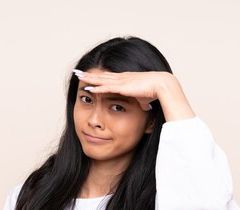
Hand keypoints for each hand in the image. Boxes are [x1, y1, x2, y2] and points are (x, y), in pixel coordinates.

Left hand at [74, 69, 194, 120]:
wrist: (162, 85)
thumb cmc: (156, 92)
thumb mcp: (146, 98)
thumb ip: (143, 102)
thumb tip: (145, 108)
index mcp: (127, 80)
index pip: (109, 78)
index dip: (99, 77)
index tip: (90, 76)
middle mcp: (122, 78)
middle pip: (102, 76)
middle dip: (89, 74)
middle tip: (78, 72)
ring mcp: (121, 81)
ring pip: (101, 79)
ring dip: (89, 78)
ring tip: (78, 76)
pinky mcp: (122, 86)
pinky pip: (106, 86)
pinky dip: (97, 86)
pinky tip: (88, 86)